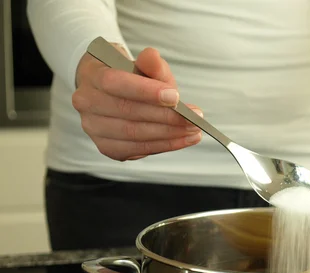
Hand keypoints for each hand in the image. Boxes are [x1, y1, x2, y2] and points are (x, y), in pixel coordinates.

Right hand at [72, 43, 201, 160]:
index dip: (146, 92)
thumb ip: (151, 63)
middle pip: (128, 113)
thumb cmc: (131, 78)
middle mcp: (87, 103)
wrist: (112, 93)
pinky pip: (138, 150)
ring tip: (193, 131)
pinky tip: (183, 140)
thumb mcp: (143, 66)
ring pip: (134, 135)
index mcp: (92, 75)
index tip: (176, 97)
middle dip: (166, 117)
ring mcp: (94, 128)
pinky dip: (164, 146)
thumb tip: (152, 57)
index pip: (115, 83)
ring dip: (169, 135)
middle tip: (194, 119)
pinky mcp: (107, 147)